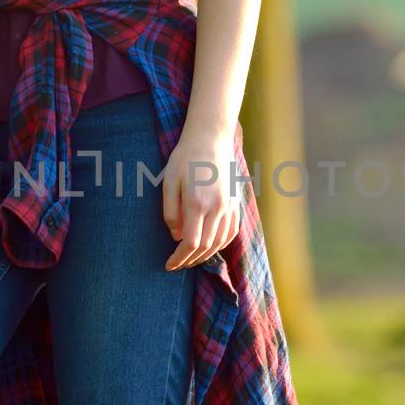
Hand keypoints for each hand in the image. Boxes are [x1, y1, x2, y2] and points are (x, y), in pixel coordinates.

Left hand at [161, 126, 241, 270]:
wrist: (211, 139)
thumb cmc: (185, 158)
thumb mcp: (169, 182)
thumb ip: (170, 212)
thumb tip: (176, 237)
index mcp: (197, 203)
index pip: (190, 244)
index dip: (179, 259)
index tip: (169, 265)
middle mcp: (217, 208)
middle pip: (206, 247)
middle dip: (190, 261)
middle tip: (177, 265)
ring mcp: (229, 206)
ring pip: (220, 242)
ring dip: (206, 256)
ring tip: (191, 260)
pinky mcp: (235, 203)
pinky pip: (231, 232)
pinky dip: (221, 244)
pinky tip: (210, 247)